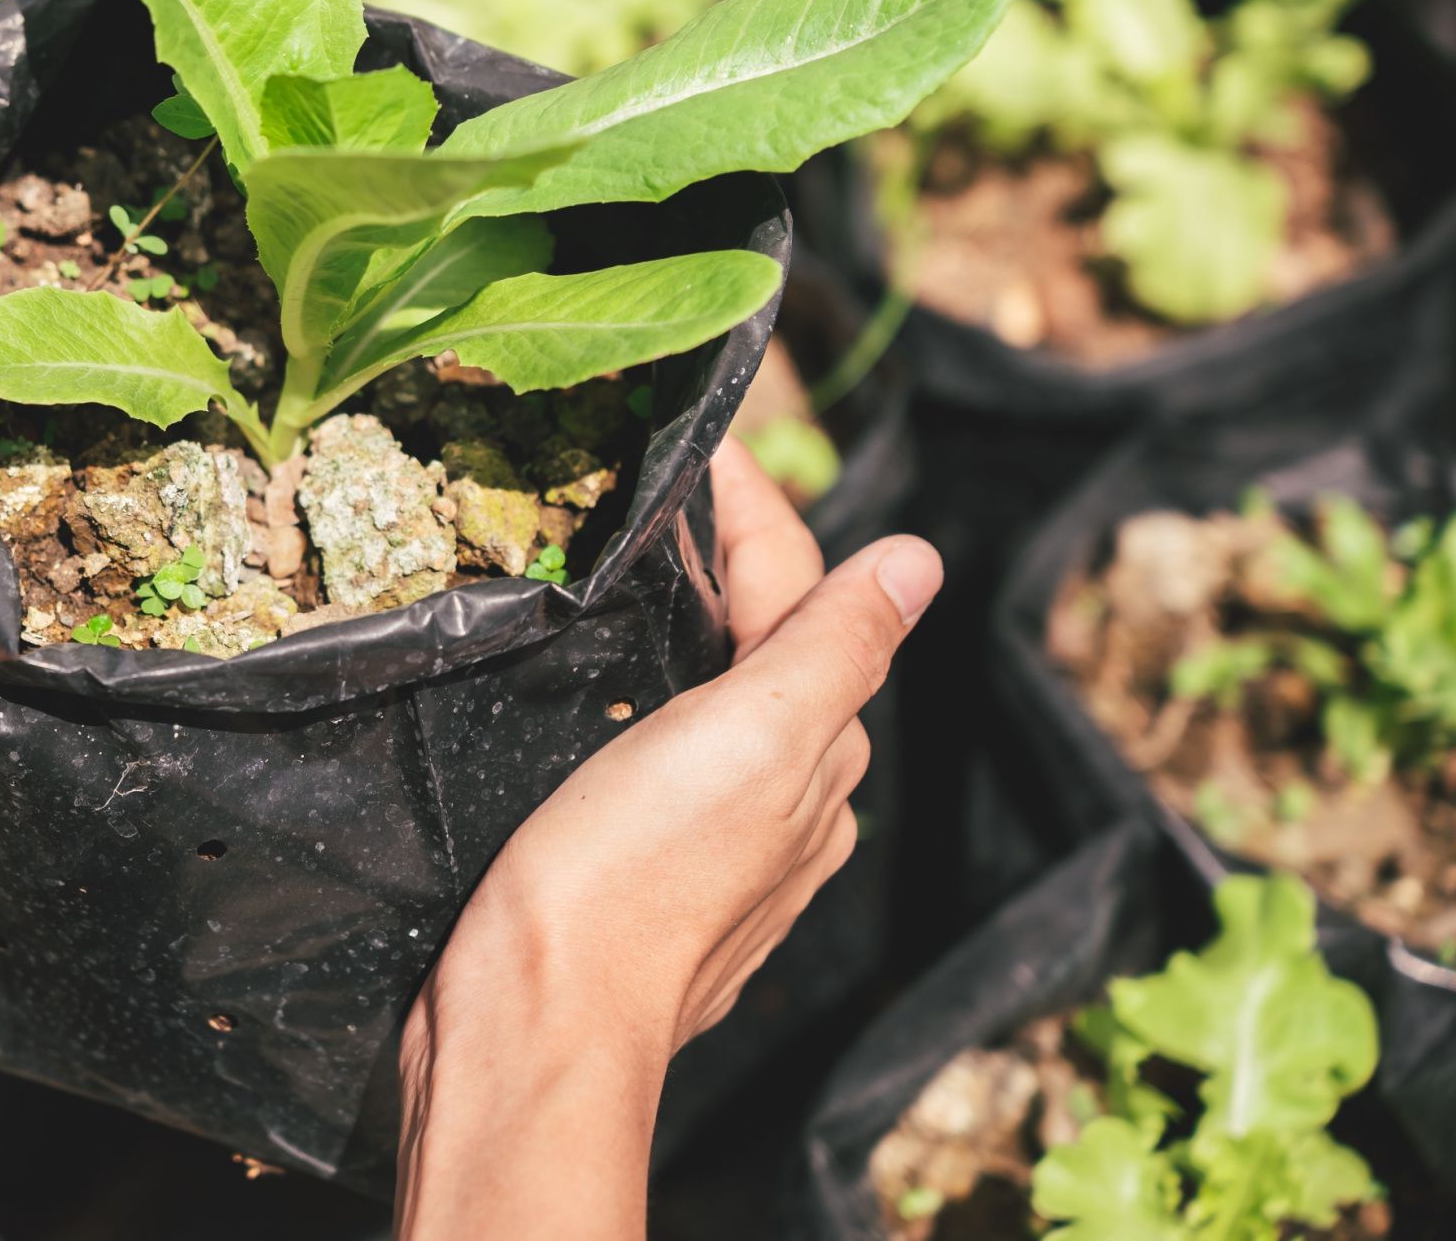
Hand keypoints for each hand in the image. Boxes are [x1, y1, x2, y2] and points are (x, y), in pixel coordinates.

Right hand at [395, 441, 940, 1239]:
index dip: (750, 502)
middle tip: (640, 488)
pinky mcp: (638, 874)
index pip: (797, 587)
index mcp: (812, 751)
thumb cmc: (637, 872)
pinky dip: (638, 706)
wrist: (534, 1021)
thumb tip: (922, 559)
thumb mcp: (752, 735)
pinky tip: (589, 701)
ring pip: (712, 707)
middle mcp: (782, 801)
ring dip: (676, 635)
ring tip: (606, 576)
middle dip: (718, 562)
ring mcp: (712, 846)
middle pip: (766, 645)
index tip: (694, 433)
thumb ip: (835, 643)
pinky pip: (658, 761)